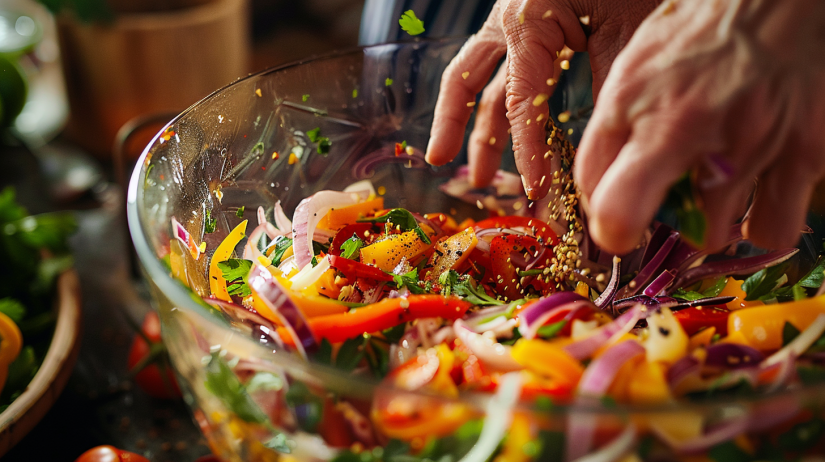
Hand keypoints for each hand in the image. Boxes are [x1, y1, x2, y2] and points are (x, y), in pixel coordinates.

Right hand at [425, 0, 659, 196]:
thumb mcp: (626, 28)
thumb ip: (606, 84)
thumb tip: (602, 149)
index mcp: (527, 18)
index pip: (517, 98)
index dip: (526, 149)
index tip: (537, 188)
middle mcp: (507, 19)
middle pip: (468, 82)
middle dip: (461, 130)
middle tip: (456, 170)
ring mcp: (511, 21)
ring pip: (476, 78)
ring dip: (476, 126)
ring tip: (480, 173)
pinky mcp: (526, 25)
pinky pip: (501, 69)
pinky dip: (500, 104)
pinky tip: (506, 133)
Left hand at [574, 0, 824, 253]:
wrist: (774, 0)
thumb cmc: (698, 33)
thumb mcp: (632, 71)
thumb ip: (608, 134)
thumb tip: (596, 193)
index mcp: (632, 103)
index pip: (593, 190)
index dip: (601, 213)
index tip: (614, 216)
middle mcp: (686, 126)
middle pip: (635, 218)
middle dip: (642, 223)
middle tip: (660, 205)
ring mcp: (747, 143)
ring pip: (709, 235)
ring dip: (706, 225)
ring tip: (713, 195)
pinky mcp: (803, 152)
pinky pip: (773, 228)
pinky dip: (762, 225)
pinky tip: (757, 200)